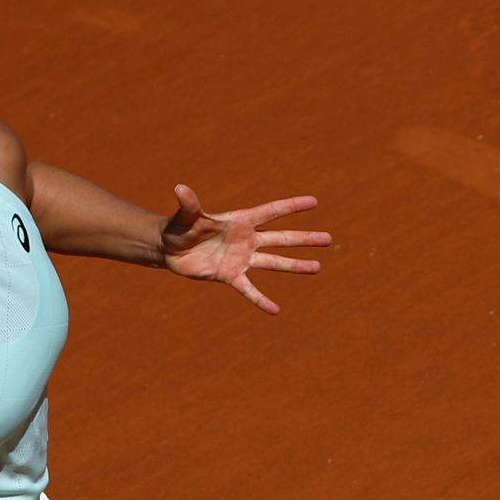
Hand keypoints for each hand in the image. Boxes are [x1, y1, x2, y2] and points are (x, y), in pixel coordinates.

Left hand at [158, 186, 330, 308]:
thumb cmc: (179, 227)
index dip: (292, 206)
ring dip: (296, 266)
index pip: (271, 212)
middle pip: (281, 239)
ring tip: (317, 268)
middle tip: (328, 239)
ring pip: (274, 263)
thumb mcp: (185, 216)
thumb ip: (189, 204)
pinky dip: (261, 300)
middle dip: (304, 239)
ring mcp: (242, 259)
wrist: (171, 249)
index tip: (314, 202)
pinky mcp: (231, 276)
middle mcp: (247, 240)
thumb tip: (180, 189)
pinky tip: (275, 310)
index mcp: (241, 221)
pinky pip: (249, 290)